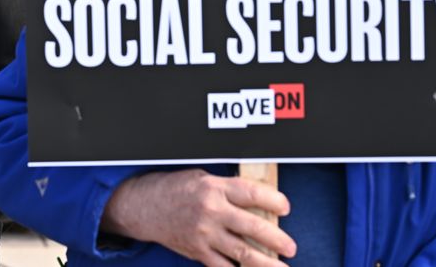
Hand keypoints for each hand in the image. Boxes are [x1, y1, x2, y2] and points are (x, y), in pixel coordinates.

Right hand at [101, 169, 294, 266]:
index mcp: (214, 188)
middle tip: (290, 246)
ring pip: (242, 252)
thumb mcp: (202, 178)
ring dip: (265, 262)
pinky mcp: (198, 251)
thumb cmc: (175, 189)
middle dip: (276, 239)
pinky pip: (223, 266)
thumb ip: (228, 189)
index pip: (251, 193)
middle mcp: (211, 211)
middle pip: (252, 227)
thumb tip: (257, 200)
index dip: (273, 201)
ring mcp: (204, 234)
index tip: (285, 207)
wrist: (145, 206)